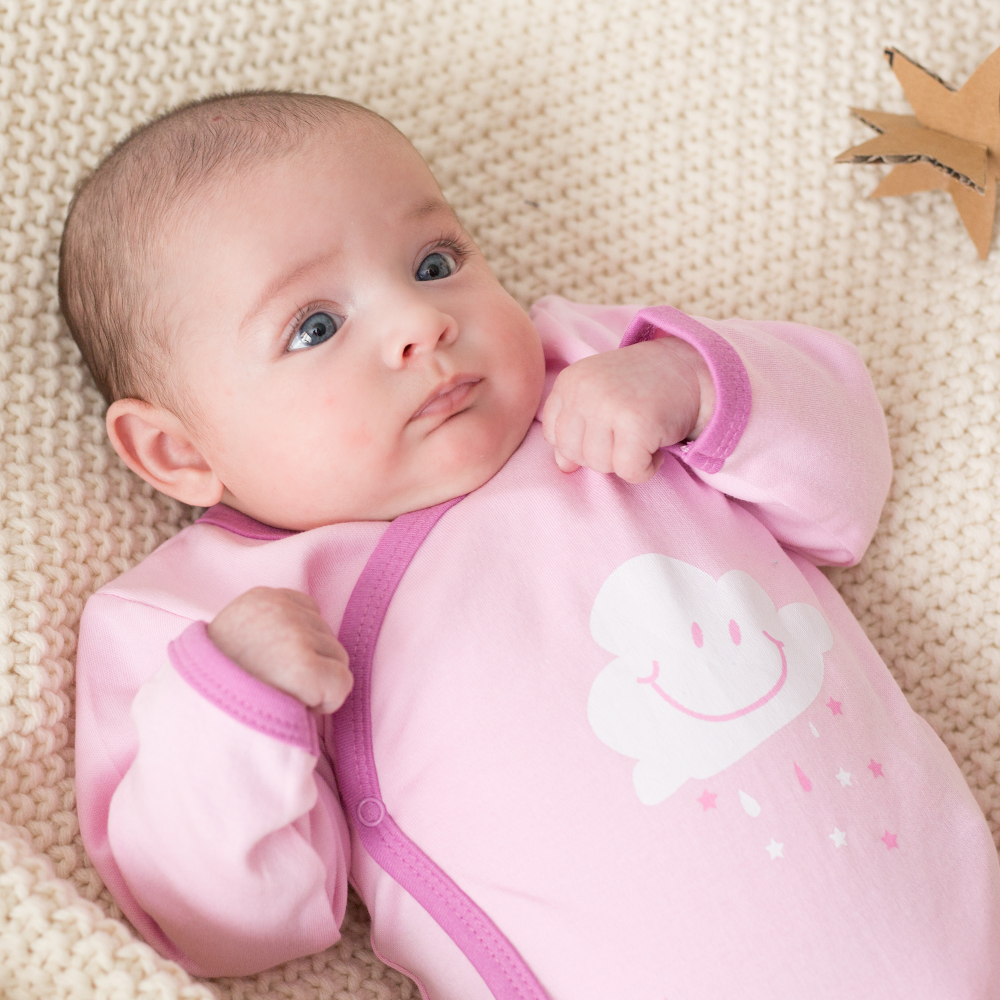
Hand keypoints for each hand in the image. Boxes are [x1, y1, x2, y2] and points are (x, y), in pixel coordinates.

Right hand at [207, 588, 352, 713]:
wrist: (196, 720)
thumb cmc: (217, 687)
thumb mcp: (236, 637)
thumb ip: (270, 628)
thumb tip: (310, 637)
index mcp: (261, 598)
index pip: (311, 612)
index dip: (300, 646)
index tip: (272, 666)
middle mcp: (279, 609)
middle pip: (327, 635)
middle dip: (309, 664)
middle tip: (272, 686)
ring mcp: (293, 636)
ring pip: (338, 659)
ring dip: (317, 684)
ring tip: (279, 696)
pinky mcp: (304, 667)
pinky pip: (343, 683)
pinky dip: (326, 703)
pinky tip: (294, 707)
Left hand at [541, 338, 714, 482]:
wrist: (688, 368)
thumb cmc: (640, 387)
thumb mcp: (600, 398)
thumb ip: (575, 428)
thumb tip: (563, 467)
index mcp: (569, 382)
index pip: (553, 436)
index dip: (581, 442)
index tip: (607, 428)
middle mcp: (584, 390)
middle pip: (574, 454)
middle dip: (601, 455)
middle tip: (626, 435)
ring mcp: (609, 405)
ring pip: (600, 465)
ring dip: (624, 461)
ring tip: (641, 437)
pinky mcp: (637, 422)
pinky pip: (630, 471)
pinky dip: (646, 469)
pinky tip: (655, 448)